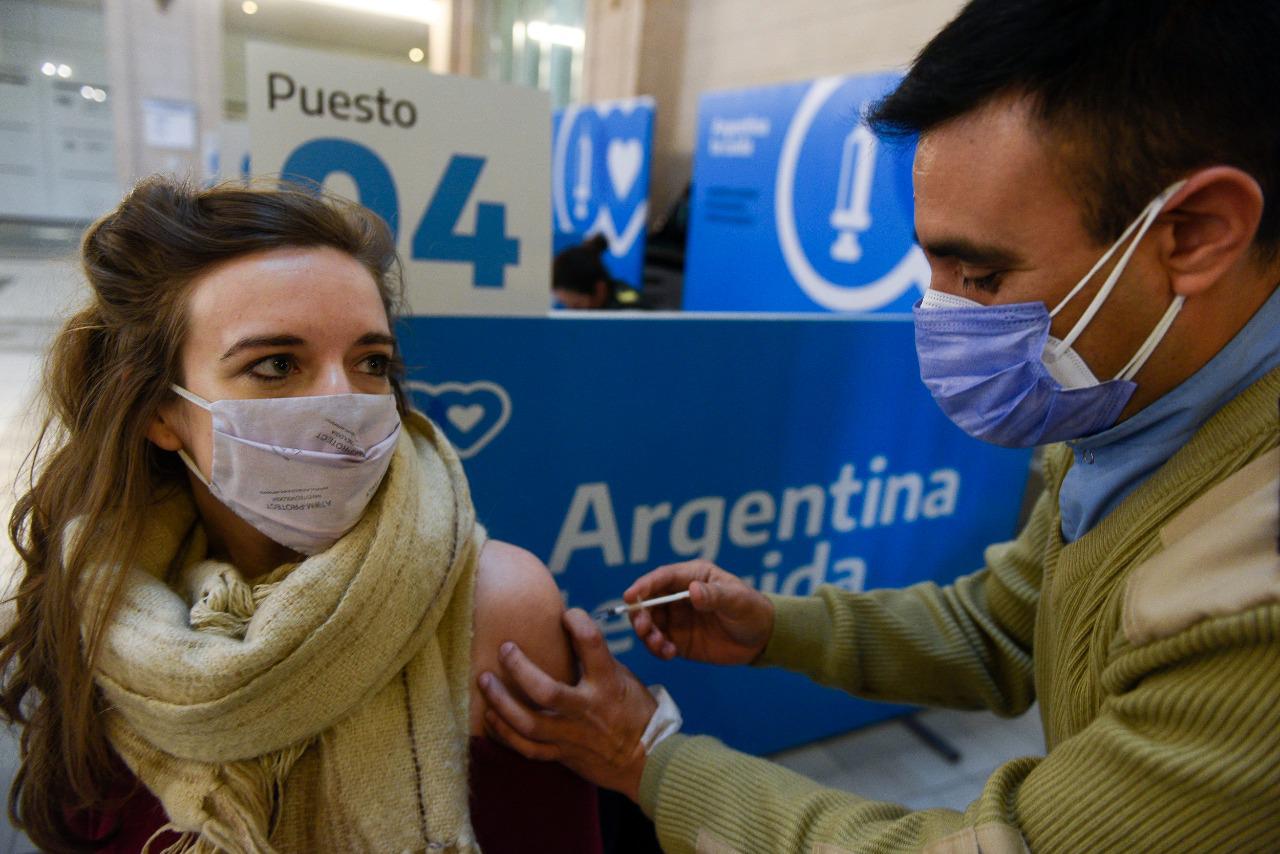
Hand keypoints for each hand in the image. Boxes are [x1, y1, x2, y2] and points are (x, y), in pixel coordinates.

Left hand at [478, 608, 656, 801]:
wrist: (647, 760)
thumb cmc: (635, 711)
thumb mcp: (622, 679)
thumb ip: (595, 660)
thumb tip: (568, 630)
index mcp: (608, 683)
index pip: (591, 642)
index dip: (576, 621)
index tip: (565, 614)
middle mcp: (588, 709)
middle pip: (545, 691)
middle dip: (519, 668)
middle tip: (505, 648)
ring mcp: (572, 735)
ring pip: (528, 723)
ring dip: (501, 702)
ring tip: (485, 681)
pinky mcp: (563, 754)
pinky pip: (527, 748)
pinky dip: (504, 733)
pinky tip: (491, 717)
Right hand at [625, 560, 773, 665]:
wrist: (761, 639)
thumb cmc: (752, 610)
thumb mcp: (737, 601)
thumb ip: (715, 595)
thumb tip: (692, 591)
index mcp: (692, 577)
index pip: (662, 578)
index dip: (644, 586)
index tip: (630, 597)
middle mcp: (678, 595)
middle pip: (648, 601)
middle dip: (640, 614)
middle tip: (644, 628)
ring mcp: (676, 618)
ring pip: (649, 623)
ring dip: (648, 634)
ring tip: (661, 646)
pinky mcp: (677, 639)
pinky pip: (658, 643)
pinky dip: (657, 648)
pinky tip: (670, 653)